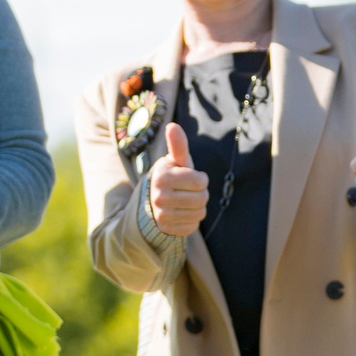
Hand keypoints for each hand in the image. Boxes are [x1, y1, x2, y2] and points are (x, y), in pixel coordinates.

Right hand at [148, 123, 207, 237]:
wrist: (154, 199)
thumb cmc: (172, 175)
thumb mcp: (176, 160)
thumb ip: (178, 145)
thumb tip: (172, 125)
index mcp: (162, 177)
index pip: (200, 181)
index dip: (201, 179)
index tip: (192, 177)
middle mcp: (159, 197)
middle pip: (202, 199)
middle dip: (201, 193)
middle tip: (190, 191)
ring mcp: (161, 215)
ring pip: (199, 214)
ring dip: (198, 208)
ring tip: (186, 201)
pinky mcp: (166, 229)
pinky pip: (192, 227)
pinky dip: (192, 221)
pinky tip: (182, 213)